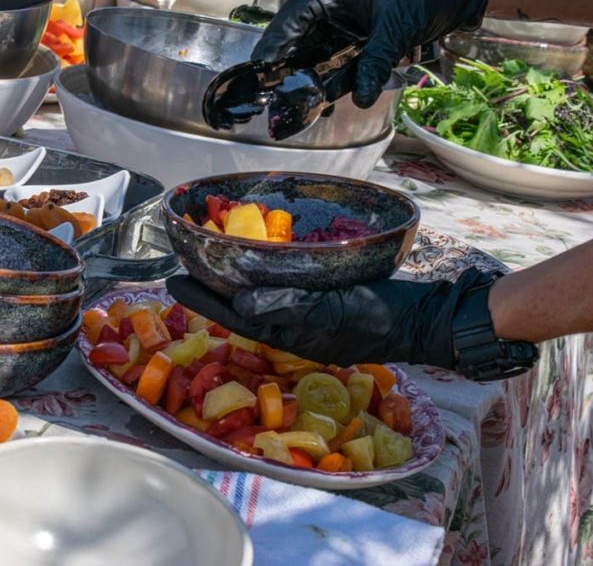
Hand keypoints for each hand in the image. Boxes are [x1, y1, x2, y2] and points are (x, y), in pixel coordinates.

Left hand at [165, 268, 497, 368]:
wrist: (419, 317)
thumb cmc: (377, 315)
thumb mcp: (333, 311)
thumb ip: (289, 306)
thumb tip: (243, 301)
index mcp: (288, 334)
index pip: (234, 315)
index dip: (202, 298)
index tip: (172, 279)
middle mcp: (291, 326)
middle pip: (240, 305)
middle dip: (210, 287)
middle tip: (181, 263)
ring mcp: (306, 314)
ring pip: (258, 296)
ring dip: (232, 278)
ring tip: (208, 258)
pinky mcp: (322, 300)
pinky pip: (282, 287)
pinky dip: (263, 273)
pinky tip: (257, 258)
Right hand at [252, 0, 487, 107]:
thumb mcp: (398, 25)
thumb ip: (377, 60)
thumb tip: (362, 97)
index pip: (294, 16)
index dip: (276, 42)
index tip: (263, 66)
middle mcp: (332, 10)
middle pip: (299, 42)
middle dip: (287, 69)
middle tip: (272, 95)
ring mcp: (344, 30)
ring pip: (316, 59)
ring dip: (307, 82)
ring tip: (292, 107)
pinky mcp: (357, 47)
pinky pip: (337, 69)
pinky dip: (331, 86)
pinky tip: (322, 107)